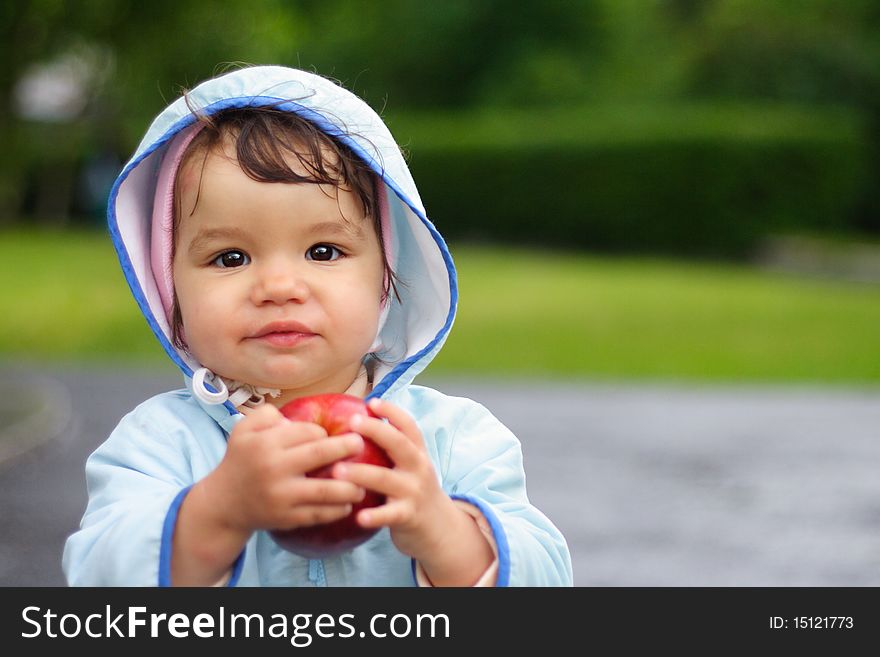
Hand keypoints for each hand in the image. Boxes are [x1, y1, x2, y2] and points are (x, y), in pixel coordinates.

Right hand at [204, 403, 366, 534]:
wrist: (223, 504)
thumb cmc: (240, 460)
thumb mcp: (243, 430)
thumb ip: (266, 414)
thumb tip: (293, 414)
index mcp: (266, 443)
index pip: (307, 432)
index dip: (324, 433)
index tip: (333, 435)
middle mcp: (274, 468)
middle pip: (319, 455)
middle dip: (346, 447)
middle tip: (361, 444)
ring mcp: (281, 496)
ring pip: (324, 490)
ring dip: (349, 486)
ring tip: (364, 483)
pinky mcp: (286, 518)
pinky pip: (317, 514)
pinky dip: (337, 510)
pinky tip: (349, 505)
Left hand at [331, 399, 485, 571]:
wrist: (441, 529)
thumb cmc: (414, 491)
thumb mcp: (411, 466)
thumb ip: (392, 449)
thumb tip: (357, 423)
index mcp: (417, 453)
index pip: (408, 426)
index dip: (391, 411)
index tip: (371, 402)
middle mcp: (418, 468)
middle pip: (398, 443)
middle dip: (376, 430)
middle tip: (352, 423)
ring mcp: (414, 492)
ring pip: (385, 479)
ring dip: (360, 472)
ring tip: (336, 470)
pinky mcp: (408, 516)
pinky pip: (389, 515)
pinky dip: (374, 516)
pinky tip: (357, 516)